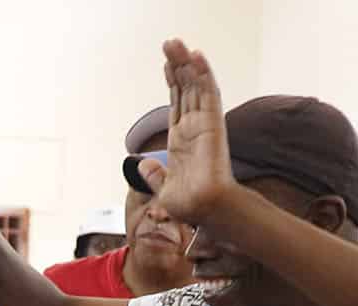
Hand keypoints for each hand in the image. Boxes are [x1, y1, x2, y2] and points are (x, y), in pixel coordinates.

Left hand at [141, 40, 234, 224]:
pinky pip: (208, 94)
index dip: (173, 83)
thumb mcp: (164, 189)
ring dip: (187, 63)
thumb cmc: (189, 205)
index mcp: (181, 141)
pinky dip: (202, 74)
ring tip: (176, 43)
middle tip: (170, 43)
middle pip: (185, 89)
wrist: (204, 210)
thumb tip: (144, 164)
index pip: (177, 104)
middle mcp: (194, 128)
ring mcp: (204, 124)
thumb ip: (155, 175)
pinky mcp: (213, 124)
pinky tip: (196, 56)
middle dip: (178, 66)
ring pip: (195, 86)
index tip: (167, 65)